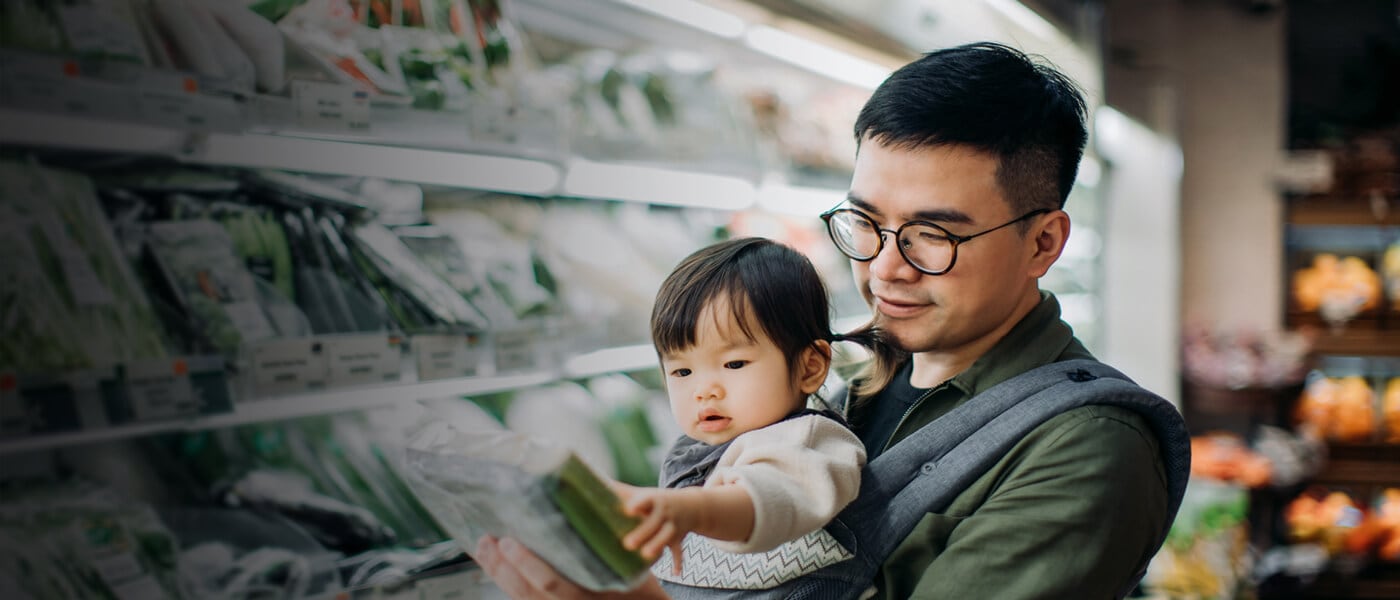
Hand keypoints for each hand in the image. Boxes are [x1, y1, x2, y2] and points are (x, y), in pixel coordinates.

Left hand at [475, 535, 668, 598]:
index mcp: (587, 597)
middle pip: (525, 591)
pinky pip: (522, 598)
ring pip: (519, 596)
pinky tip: (495, 565)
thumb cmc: (637, 585)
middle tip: (487, 539)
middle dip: (501, 566)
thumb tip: (590, 501)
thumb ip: (606, 544)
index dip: (525, 563)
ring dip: (497, 572)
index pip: (550, 582)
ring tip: (484, 548)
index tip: (508, 541)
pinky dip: (506, 580)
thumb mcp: (628, 565)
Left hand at [618, 487, 691, 574]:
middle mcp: (665, 513)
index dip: (639, 504)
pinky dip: (678, 561)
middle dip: (643, 533)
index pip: (647, 501)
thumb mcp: (642, 494)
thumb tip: (592, 481)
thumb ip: (619, 490)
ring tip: (646, 555)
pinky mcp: (678, 538)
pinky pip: (679, 550)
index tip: (628, 510)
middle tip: (627, 544)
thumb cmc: (656, 500)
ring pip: (667, 535)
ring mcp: (673, 526)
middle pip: (655, 522)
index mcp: (654, 500)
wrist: (691, 504)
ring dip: (658, 544)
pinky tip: (675, 572)